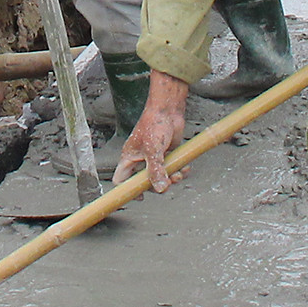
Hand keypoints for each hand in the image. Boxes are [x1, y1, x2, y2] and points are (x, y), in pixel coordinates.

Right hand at [118, 73, 191, 188]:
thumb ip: (155, 171)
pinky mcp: (167, 153)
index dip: (127, 189)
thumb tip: (159, 189)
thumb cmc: (154, 124)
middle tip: (167, 183)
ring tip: (179, 174)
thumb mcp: (153, 151)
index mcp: (130, 158)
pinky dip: (179, 170)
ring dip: (172, 178)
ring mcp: (155, 157)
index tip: (140, 196)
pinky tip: (185, 168)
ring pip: (161, 176)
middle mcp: (141, 159)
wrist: (168, 110)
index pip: (121, 179)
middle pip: (145, 181)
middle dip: (157, 184)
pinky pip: (172, 168)